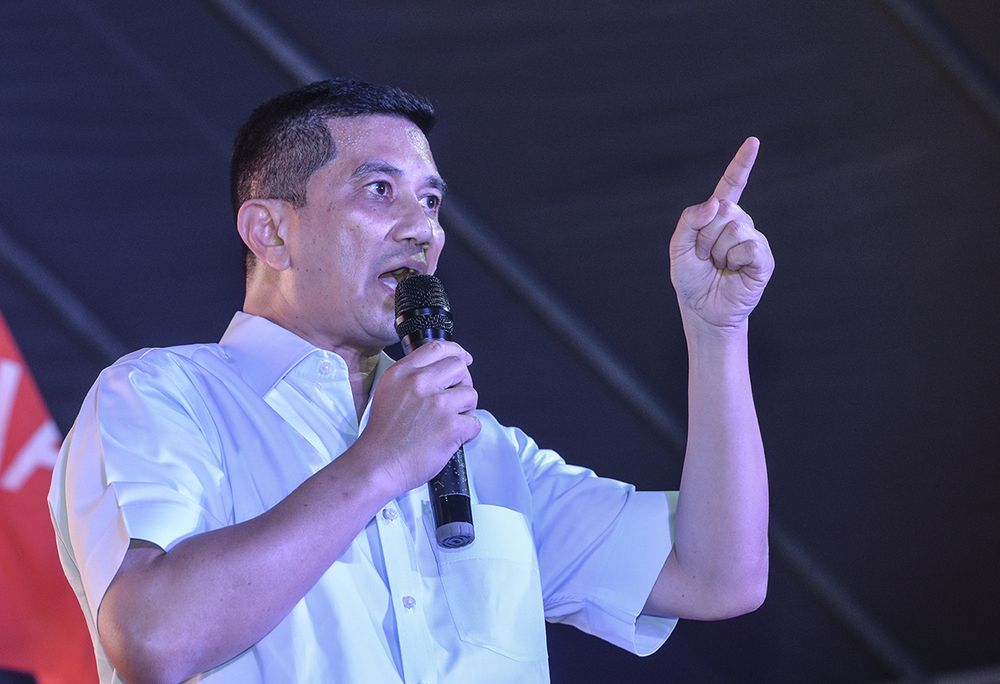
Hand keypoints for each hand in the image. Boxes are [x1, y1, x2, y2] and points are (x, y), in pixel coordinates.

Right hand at [358, 341, 479, 495]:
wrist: (377, 465)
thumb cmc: (382, 435)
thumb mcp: (388, 392)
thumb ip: (411, 378)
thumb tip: (441, 371)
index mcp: (402, 372)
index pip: (437, 348)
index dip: (456, 352)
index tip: (464, 359)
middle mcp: (419, 383)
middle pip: (459, 367)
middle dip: (463, 383)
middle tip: (456, 400)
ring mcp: (438, 404)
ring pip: (471, 394)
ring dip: (466, 409)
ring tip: (449, 423)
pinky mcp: (451, 426)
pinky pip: (474, 422)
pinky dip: (467, 433)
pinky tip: (451, 439)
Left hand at [669, 137, 773, 330]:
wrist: (702, 310)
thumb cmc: (691, 279)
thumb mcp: (678, 248)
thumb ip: (689, 221)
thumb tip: (716, 203)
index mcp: (718, 217)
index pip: (731, 186)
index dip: (742, 164)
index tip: (754, 142)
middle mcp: (740, 224)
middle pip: (724, 210)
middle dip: (705, 236)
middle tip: (705, 257)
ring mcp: (753, 240)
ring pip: (734, 228)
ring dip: (717, 251)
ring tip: (718, 266)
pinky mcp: (764, 259)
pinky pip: (749, 246)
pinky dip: (734, 259)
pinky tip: (734, 271)